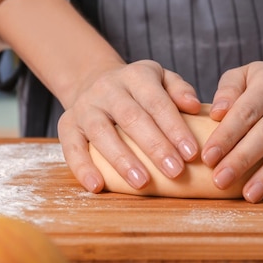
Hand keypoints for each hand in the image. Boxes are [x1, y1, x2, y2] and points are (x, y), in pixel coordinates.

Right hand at [57, 60, 201, 193]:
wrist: (93, 81)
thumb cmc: (139, 89)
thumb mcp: (161, 79)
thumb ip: (179, 90)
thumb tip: (195, 106)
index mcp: (135, 75)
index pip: (157, 101)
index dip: (174, 127)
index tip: (191, 153)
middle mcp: (107, 88)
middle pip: (131, 117)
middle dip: (155, 146)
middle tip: (176, 172)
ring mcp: (85, 106)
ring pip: (101, 132)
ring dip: (122, 159)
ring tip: (142, 182)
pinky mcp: (67, 124)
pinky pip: (71, 146)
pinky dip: (82, 167)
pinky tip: (97, 187)